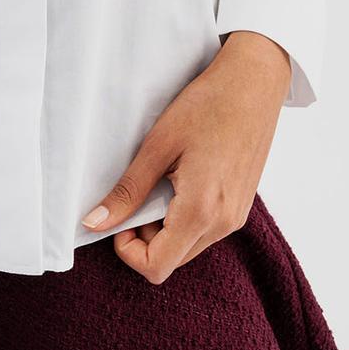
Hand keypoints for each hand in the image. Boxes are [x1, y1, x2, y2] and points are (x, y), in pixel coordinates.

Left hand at [79, 30, 291, 283]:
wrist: (254, 82)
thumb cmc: (207, 105)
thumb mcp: (158, 146)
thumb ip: (127, 191)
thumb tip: (94, 223)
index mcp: (201, 211)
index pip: (157, 267)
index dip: (128, 250)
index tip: (119, 217)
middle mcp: (224, 223)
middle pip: (172, 261)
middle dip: (145, 238)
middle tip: (137, 195)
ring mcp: (236, 217)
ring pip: (188, 247)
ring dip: (165, 227)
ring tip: (161, 181)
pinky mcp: (241, 206)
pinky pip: (206, 230)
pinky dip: (185, 217)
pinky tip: (181, 179)